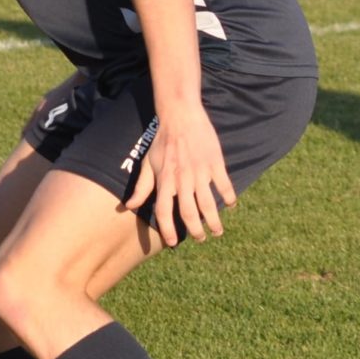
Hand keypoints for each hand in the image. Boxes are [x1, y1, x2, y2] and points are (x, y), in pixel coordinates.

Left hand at [126, 99, 235, 247]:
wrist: (180, 115)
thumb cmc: (162, 140)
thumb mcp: (148, 163)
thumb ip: (141, 187)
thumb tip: (128, 206)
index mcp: (165, 180)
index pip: (164, 211)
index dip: (168, 229)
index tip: (173, 243)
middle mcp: (182, 179)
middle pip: (189, 212)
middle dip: (195, 230)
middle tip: (200, 238)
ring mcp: (200, 171)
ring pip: (208, 203)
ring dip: (214, 221)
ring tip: (217, 231)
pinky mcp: (215, 163)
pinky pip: (224, 185)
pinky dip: (229, 197)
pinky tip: (231, 205)